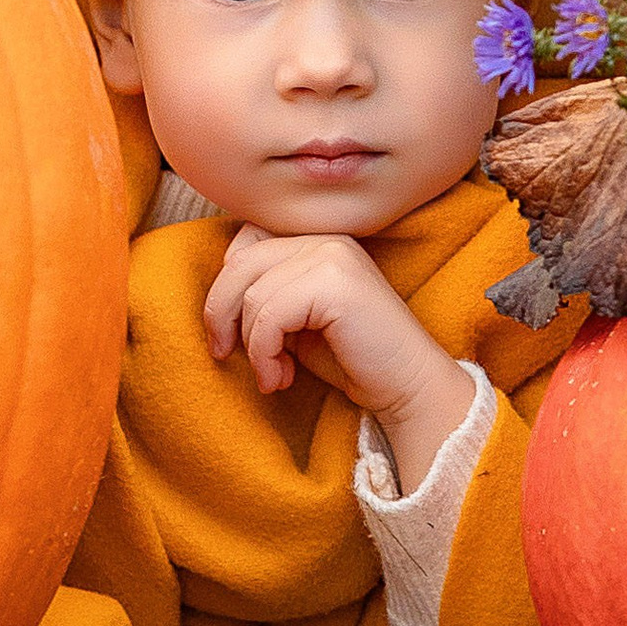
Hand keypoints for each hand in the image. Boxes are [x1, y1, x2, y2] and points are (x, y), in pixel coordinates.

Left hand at [202, 224, 477, 488]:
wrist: (408, 386)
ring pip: (252, 295)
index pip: (245, 244)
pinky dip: (264, 353)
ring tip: (272, 375)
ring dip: (251, 345)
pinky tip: (280, 378)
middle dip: (221, 314)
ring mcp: (332, 256)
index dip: (226, 289)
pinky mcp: (335, 283)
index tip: (229, 334)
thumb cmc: (352, 358)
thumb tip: (217, 300)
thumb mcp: (297, 319)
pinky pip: (270, 314)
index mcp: (317, 240)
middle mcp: (325, 238)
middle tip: (224, 354)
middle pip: (240, 264)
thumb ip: (266, 296)